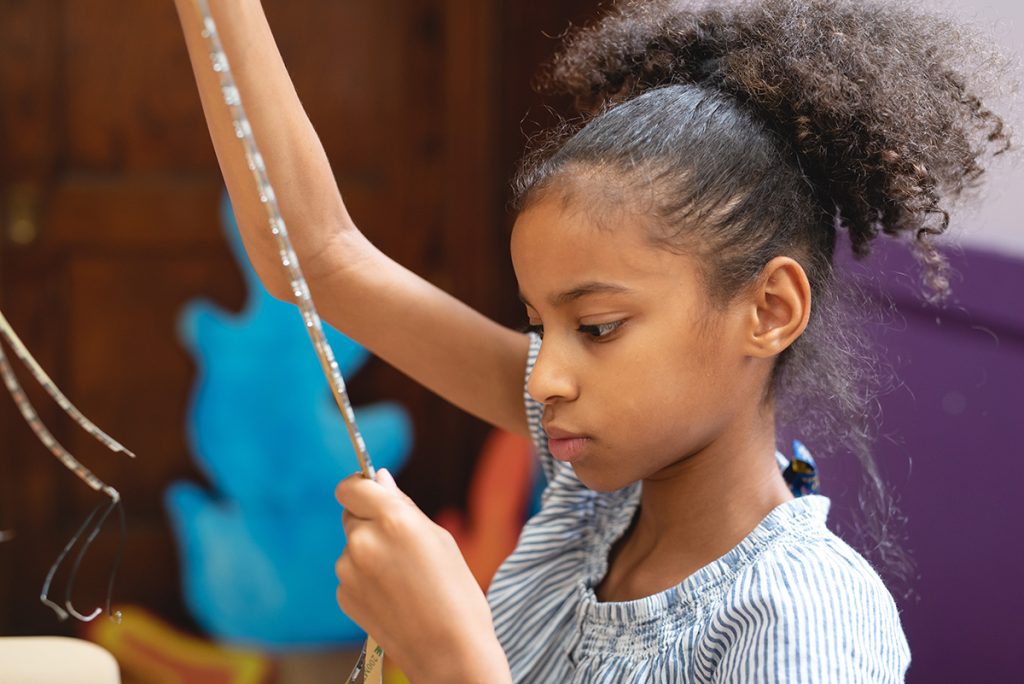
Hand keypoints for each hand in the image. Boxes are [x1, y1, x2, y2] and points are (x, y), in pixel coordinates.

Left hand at [335, 469, 511, 682]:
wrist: (449, 653)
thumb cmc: (455, 592)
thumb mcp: (439, 538)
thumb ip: (402, 505)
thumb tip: (379, 478)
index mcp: (392, 520)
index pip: (352, 486)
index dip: (359, 487)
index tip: (368, 491)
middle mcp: (363, 541)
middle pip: (351, 514)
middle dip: (370, 521)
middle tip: (402, 545)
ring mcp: (348, 571)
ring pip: (352, 546)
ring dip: (369, 552)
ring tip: (403, 577)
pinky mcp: (343, 596)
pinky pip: (351, 573)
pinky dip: (366, 578)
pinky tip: (392, 596)